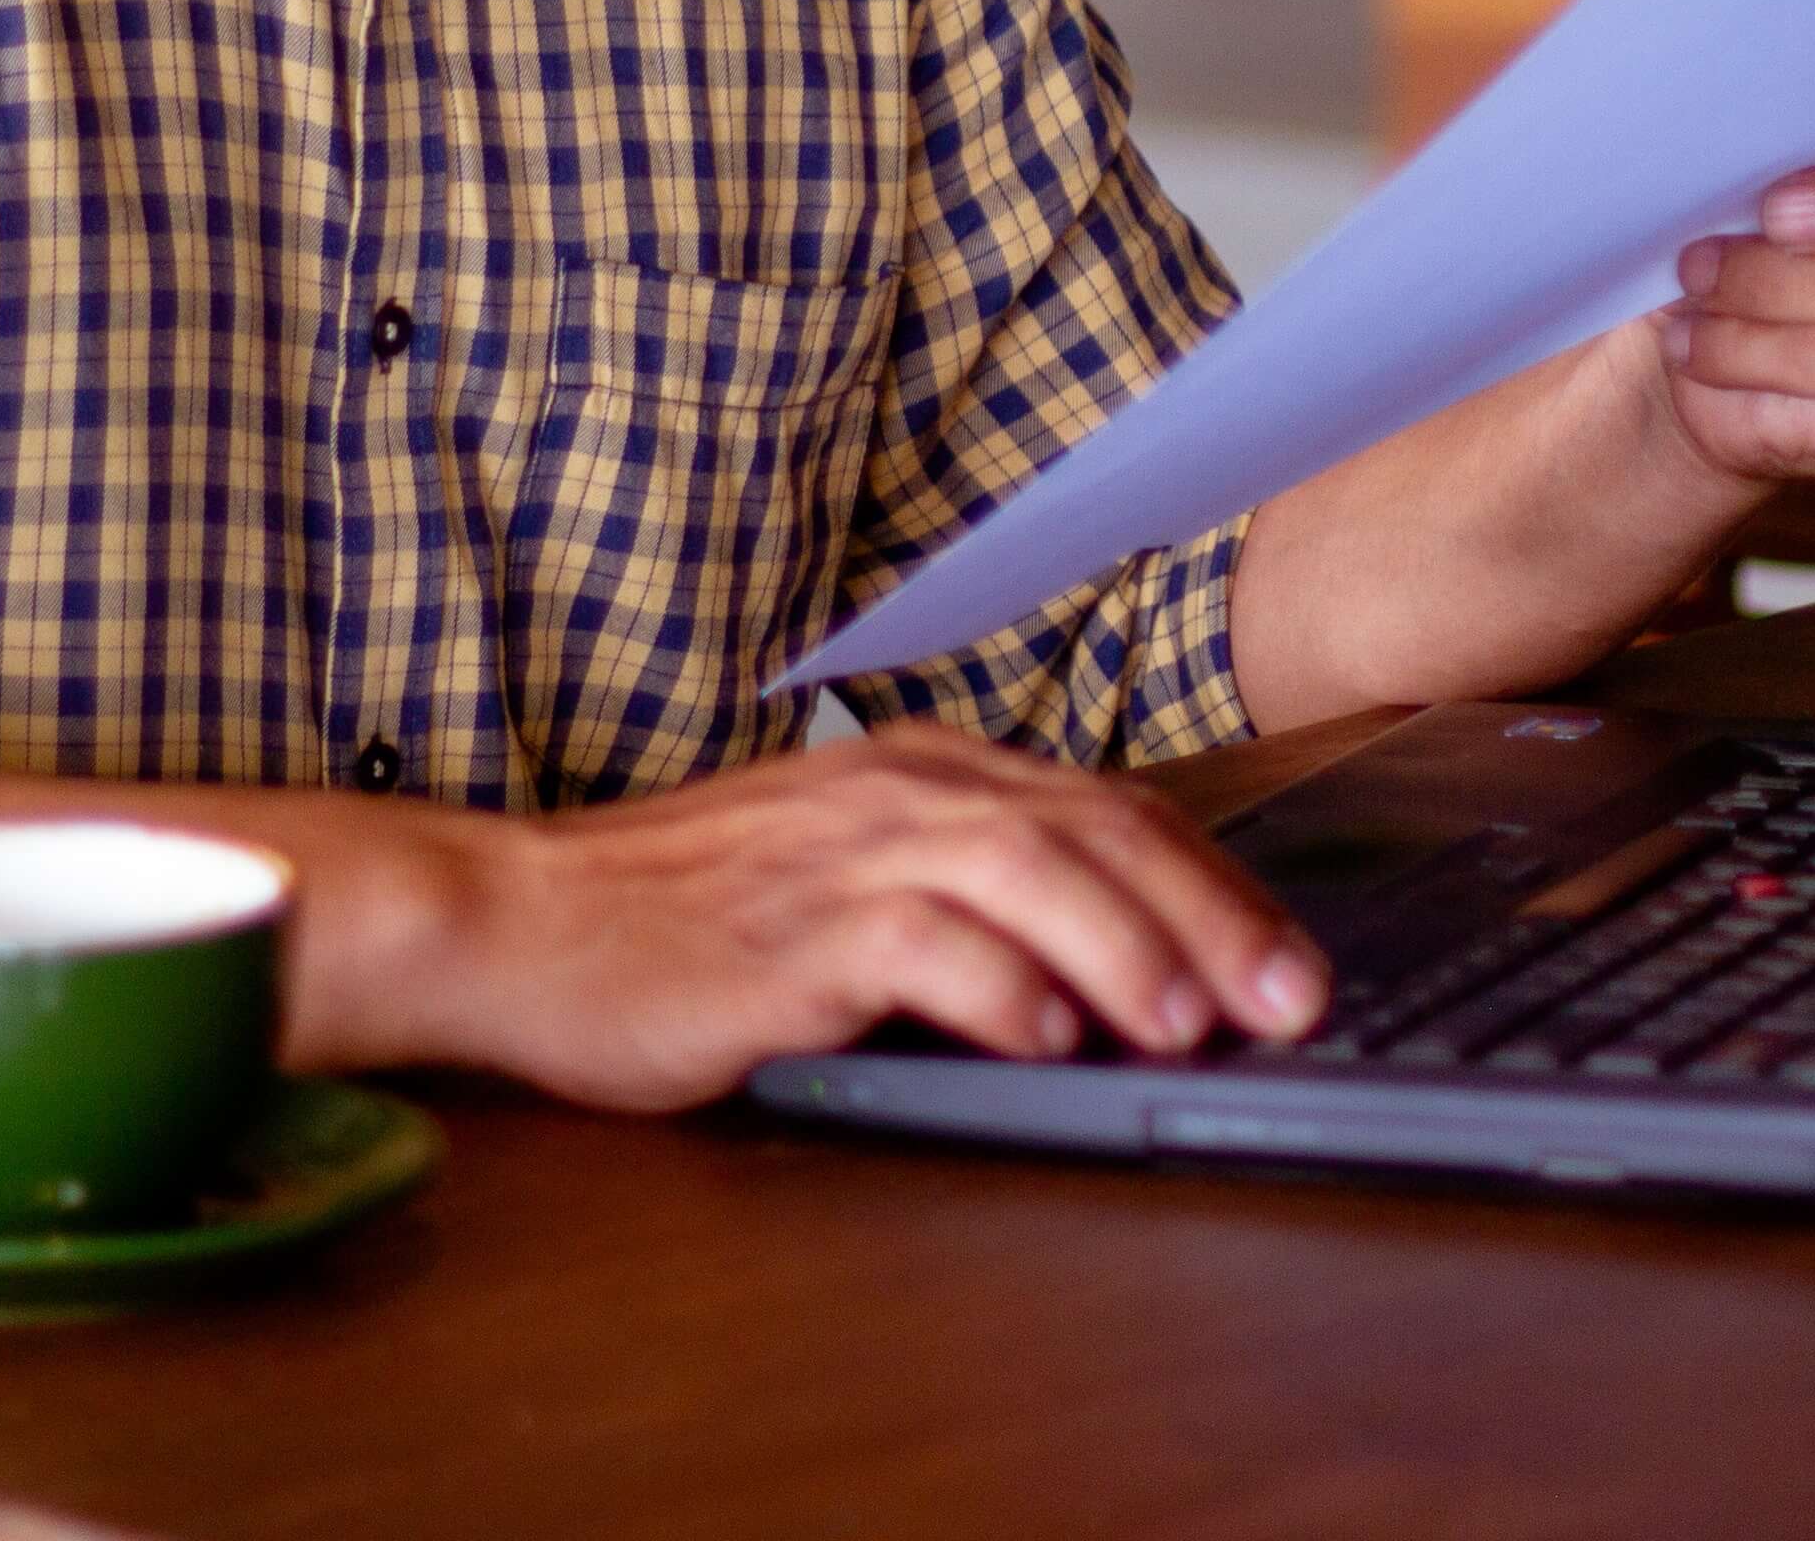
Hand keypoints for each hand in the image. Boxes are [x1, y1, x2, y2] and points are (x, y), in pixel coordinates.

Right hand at [436, 719, 1326, 1110]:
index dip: (1216, 884)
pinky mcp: (782, 934)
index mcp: (920, 775)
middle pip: (1092, 829)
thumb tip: (1117, 976)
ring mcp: (837, 857)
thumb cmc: (682, 921)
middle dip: (1208, 914)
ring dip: (1122, 946)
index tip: (1295, 964)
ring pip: (1022, 869)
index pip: (1106, 809)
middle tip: (1289, 1001)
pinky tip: (1046, 1038)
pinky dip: (996, 988)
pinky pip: (916, 941)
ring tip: (1188, 1023)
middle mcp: (894, 796)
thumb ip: (964, 902)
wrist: (519, 925)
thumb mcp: (843, 883)